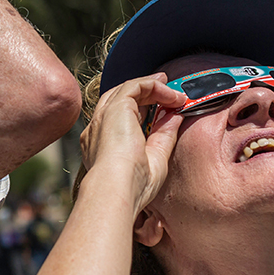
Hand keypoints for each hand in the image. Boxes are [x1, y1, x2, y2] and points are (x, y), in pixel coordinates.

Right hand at [79, 74, 186, 213]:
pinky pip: (135, 86)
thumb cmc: (133, 186)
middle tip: (169, 92)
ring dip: (153, 88)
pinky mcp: (115, 108)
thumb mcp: (155, 159)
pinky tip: (171, 95)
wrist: (117, 189)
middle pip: (120, 100)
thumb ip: (164, 136)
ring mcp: (104, 117)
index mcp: (102, 145)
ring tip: (174, 92)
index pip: (120, 119)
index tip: (164, 108)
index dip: (142, 109)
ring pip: (126, 90)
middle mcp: (98, 128)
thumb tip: (174, 116)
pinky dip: (154, 85)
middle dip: (145, 93)